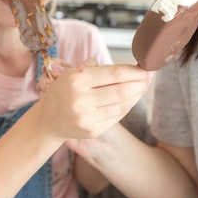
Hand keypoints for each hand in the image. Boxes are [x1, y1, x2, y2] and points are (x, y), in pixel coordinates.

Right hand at [37, 59, 151, 140]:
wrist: (48, 121)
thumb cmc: (64, 91)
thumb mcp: (74, 73)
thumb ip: (98, 68)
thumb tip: (129, 67)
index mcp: (77, 79)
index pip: (115, 73)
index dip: (135, 71)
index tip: (146, 68)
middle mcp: (81, 99)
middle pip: (123, 90)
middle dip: (141, 83)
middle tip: (149, 77)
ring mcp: (87, 117)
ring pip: (123, 105)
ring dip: (137, 95)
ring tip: (143, 86)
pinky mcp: (93, 130)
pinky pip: (117, 116)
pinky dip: (128, 106)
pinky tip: (132, 98)